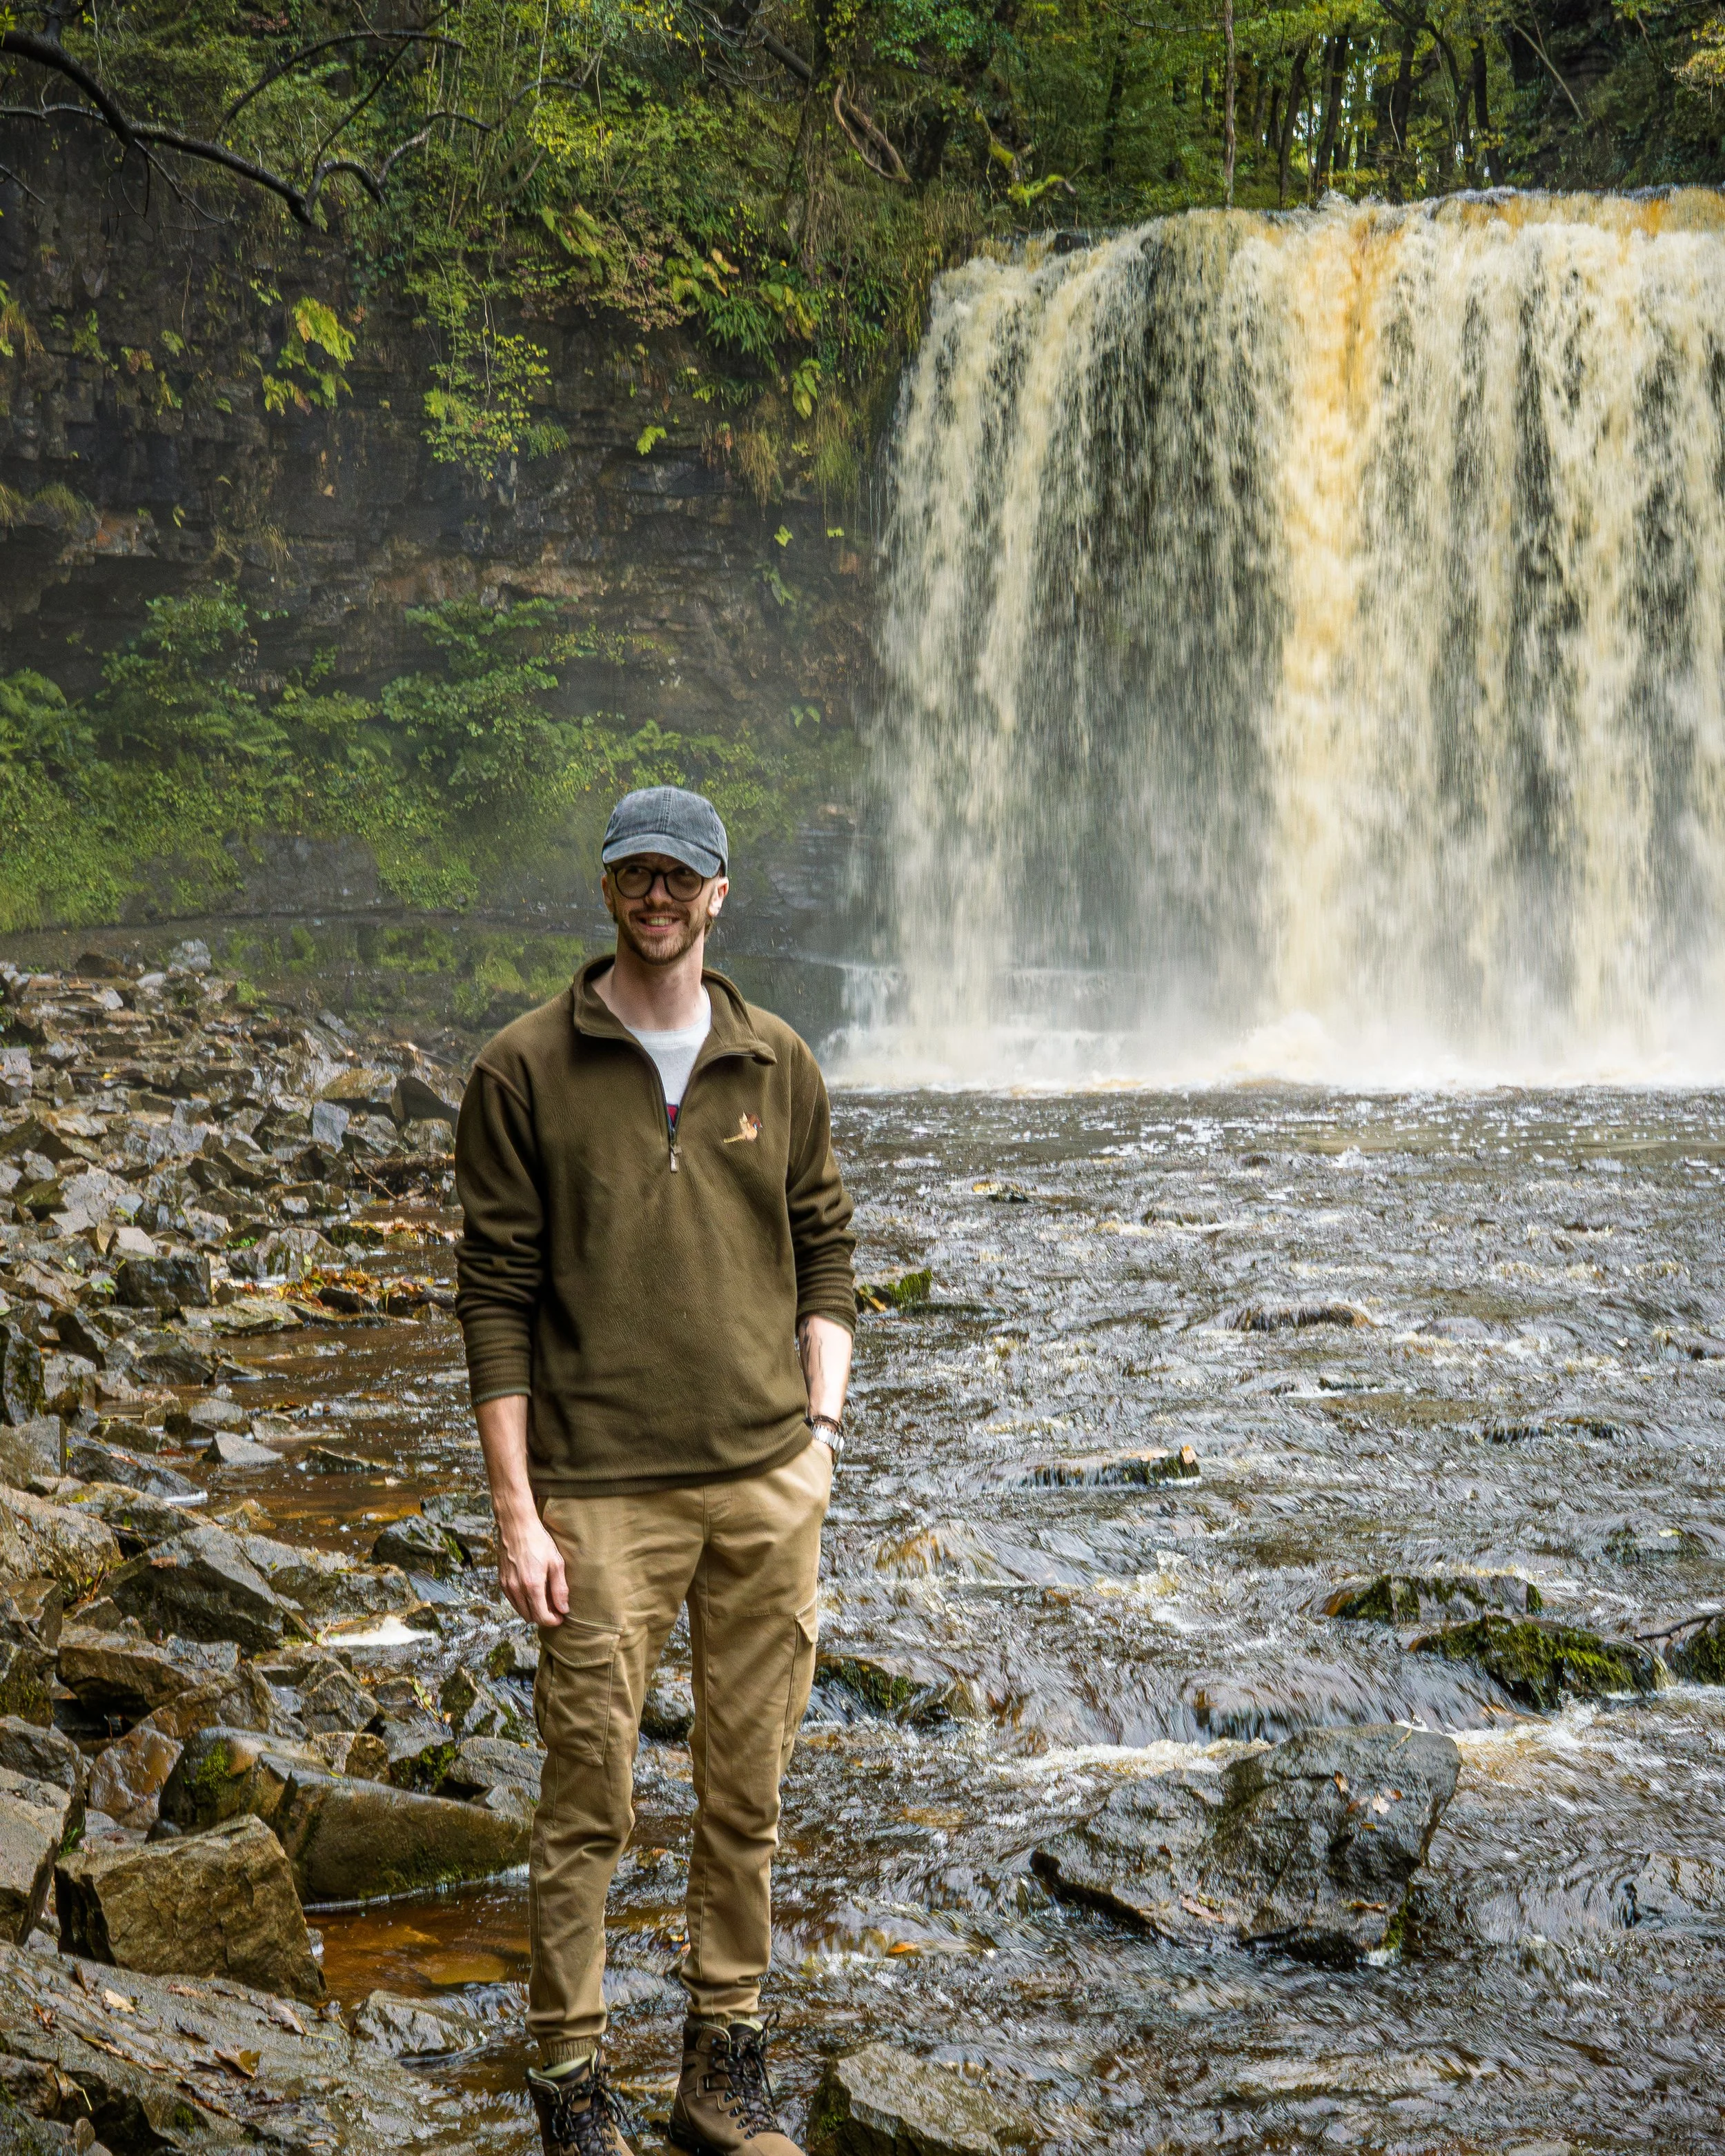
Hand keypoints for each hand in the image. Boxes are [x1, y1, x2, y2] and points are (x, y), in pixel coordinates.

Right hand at [497, 1509, 568, 1627]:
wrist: (516, 1527)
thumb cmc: (538, 1542)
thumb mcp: (556, 1563)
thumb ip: (559, 1589)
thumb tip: (563, 1608)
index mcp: (532, 1586)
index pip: (541, 1617)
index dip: (553, 1621)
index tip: (560, 1617)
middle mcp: (516, 1589)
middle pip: (530, 1617)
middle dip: (544, 1616)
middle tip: (554, 1608)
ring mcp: (507, 1586)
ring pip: (521, 1611)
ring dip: (533, 1610)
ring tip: (545, 1599)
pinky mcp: (501, 1582)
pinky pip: (513, 1601)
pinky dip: (523, 1602)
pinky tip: (532, 1591)